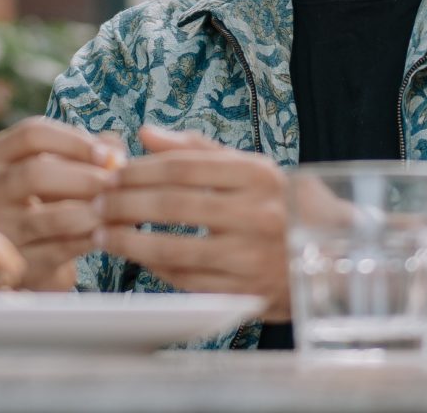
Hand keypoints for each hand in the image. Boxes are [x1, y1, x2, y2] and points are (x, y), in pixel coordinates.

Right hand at [0, 116, 123, 290]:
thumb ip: (93, 149)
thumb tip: (114, 150)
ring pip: (51, 217)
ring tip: (117, 206)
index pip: (32, 134)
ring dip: (91, 210)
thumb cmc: (56, 191)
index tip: (105, 153)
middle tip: (115, 181)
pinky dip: (92, 237)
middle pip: (35, 173)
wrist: (39, 247)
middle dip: (83, 176)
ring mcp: (2, 228)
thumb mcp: (67, 163)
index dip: (73, 141)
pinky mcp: (21, 261)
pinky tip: (112, 230)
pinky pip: (62, 248)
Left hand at [95, 125, 289, 320]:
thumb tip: (144, 133)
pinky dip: (154, 268)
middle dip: (124, 204)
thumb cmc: (279, 204)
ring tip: (102, 234)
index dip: (139, 170)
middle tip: (96, 203)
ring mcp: (252, 256)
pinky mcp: (246, 293)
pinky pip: (187, 281)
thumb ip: (196, 149)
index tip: (112, 174)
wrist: (329, 256)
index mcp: (257, 175)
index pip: (183, 168)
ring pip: (175, 249)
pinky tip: (135, 257)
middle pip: (173, 206)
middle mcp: (257, 214)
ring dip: (129, 241)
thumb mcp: (248, 168)